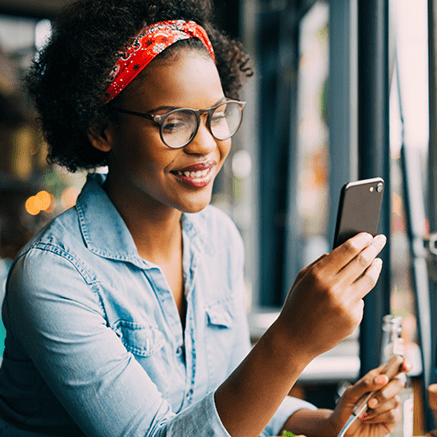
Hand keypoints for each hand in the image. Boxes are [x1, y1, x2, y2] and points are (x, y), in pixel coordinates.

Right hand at [276, 233, 385, 360]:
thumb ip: (320, 263)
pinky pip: (360, 300)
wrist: (294, 339)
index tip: (368, 234)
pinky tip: (351, 294)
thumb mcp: (302, 280)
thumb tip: (341, 251)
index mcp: (318, 275)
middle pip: (363, 261)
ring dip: (376, 267)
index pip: (347, 251)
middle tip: (380, 240)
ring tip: (378, 261)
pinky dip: (357, 294)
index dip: (361, 240)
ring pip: (369, 279)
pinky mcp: (353, 319)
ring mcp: (346, 304)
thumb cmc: (296, 306)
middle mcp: (334, 288)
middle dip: (374, 248)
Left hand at [329, 358, 409, 436]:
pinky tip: (368, 417)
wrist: (342, 427)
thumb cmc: (346, 407)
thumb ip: (366, 384)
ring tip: (365, 409)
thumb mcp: (351, 392)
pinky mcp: (391, 419)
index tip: (405, 365)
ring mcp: (389, 404)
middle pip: (398, 383)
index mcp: (375, 378)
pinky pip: (393, 414)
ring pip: (395, 400)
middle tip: (371, 401)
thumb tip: (383, 378)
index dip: (402, 364)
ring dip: (378, 406)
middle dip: (386, 391)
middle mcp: (385, 390)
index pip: (392, 367)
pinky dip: (378, 416)